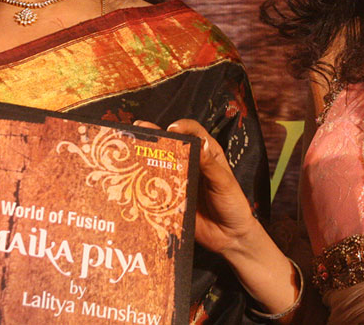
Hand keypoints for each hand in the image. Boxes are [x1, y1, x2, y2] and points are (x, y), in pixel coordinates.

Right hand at [137, 119, 257, 254]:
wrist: (230, 237)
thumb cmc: (233, 204)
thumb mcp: (224, 183)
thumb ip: (211, 166)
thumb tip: (200, 145)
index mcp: (206, 154)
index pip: (193, 132)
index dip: (182, 127)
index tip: (172, 129)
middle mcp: (190, 163)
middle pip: (171, 144)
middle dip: (154, 135)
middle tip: (139, 130)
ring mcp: (178, 181)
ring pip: (160, 164)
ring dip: (145, 156)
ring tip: (130, 149)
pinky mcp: (170, 199)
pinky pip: (155, 189)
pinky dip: (144, 183)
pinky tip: (132, 179)